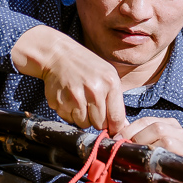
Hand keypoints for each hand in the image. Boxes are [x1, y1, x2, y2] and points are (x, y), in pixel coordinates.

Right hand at [11, 25, 126, 132]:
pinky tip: (69, 98)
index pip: (117, 119)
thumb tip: (124, 127)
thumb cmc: (86, 65)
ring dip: (82, 117)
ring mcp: (75, 97)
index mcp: (110, 83)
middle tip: (91, 105)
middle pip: (100, 125)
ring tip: (79, 100)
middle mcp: (93, 91)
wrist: (58, 55)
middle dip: (97, 119)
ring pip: (83, 124)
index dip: (115, 127)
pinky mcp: (59, 102)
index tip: (112, 128)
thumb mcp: (108, 75)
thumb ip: (116, 102)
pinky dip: (69, 113)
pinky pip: (68, 119)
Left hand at [114, 116, 182, 158]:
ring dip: (144, 144)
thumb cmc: (164, 167)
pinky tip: (148, 161)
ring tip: (135, 155)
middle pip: (154, 125)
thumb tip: (117, 137)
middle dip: (136, 136)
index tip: (117, 138)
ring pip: (162, 134)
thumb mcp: (151, 150)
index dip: (129, 128)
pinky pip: (169, 146)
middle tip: (125, 148)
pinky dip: (155, 152)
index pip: (146, 120)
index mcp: (169, 124)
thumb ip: (139, 140)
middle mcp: (179, 130)